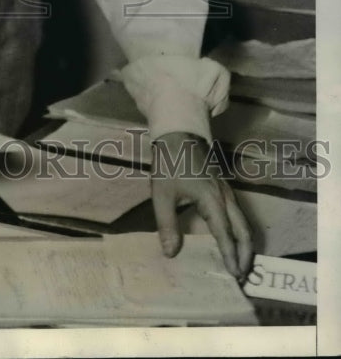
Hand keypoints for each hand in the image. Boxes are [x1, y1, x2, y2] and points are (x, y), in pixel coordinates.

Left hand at [150, 131, 252, 280]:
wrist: (177, 134)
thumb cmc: (169, 164)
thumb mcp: (162, 194)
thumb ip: (167, 224)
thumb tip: (171, 253)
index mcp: (212, 200)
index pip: (226, 234)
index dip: (230, 255)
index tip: (234, 274)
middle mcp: (225, 197)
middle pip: (244, 230)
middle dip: (246, 253)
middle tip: (243, 274)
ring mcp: (226, 191)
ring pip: (243, 222)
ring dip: (244, 243)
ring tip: (241, 262)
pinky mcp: (223, 188)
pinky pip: (237, 214)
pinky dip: (240, 231)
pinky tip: (231, 238)